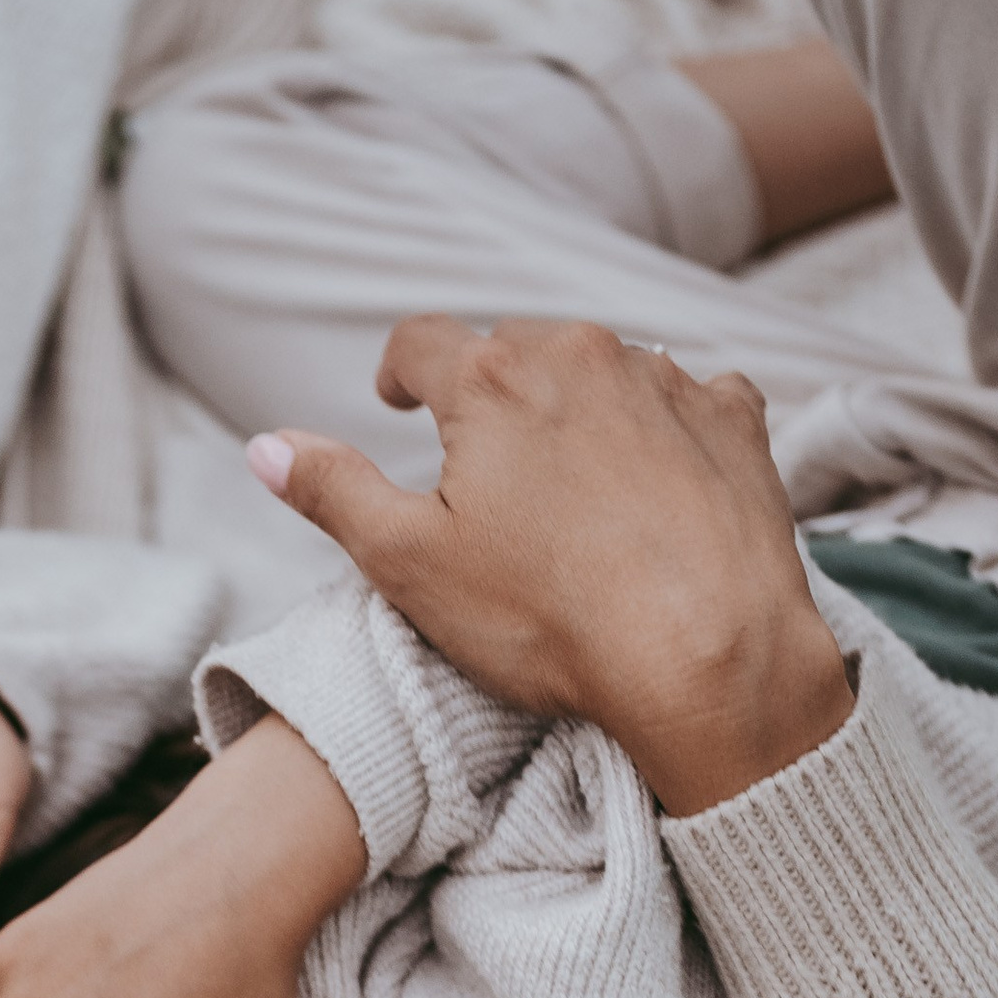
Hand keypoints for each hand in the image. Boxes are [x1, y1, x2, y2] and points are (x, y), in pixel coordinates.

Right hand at [250, 314, 851, 816]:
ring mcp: (666, 379)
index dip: (398, 373)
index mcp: (489, 381)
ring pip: (602, 370)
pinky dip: (666, 428)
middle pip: (514, 350)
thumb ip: (332, 493)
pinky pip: (690, 398)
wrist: (708, 654)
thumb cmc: (550, 619)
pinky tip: (660, 485)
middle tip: (487, 465)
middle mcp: (580, 354)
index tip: (397, 398)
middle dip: (493, 394)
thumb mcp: (409, 565)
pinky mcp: (734, 419)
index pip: (419, 343)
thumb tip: (264, 447)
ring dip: (579, 410)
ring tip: (574, 488)